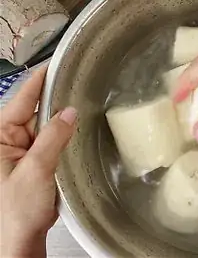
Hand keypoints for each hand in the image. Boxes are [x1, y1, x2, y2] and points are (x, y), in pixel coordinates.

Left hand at [0, 67, 76, 256]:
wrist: (19, 240)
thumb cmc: (16, 211)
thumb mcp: (36, 169)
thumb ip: (54, 137)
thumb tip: (69, 112)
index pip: (21, 99)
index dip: (39, 80)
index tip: (55, 63)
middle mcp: (9, 141)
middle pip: (36, 112)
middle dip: (56, 103)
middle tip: (80, 88)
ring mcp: (22, 153)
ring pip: (46, 128)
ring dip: (62, 123)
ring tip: (82, 110)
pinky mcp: (34, 164)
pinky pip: (50, 144)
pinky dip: (63, 139)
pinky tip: (76, 134)